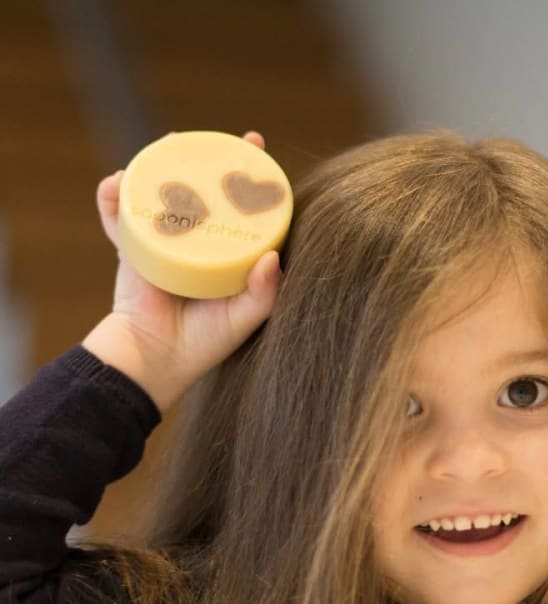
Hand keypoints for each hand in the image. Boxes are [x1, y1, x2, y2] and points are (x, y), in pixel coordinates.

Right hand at [82, 131, 282, 411]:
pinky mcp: (130, 249)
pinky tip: (116, 181)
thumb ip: (264, 292)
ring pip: (160, 195)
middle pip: (202, 190)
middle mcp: (197, 242)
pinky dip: (113, 199)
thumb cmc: (205, 342)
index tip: (260, 150)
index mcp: (227, 254)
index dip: (252, 180)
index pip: (242, 208)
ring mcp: (163, 242)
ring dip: (160, 166)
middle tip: (222, 139)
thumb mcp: (245, 316)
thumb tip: (274, 258)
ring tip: (167, 145)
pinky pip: (118, 218)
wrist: (154, 361)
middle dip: (208, 160)